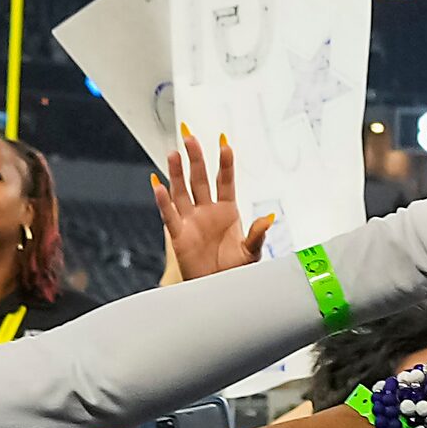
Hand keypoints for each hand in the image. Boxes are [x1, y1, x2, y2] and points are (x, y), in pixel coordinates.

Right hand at [151, 128, 274, 281]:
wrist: (219, 290)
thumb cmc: (235, 271)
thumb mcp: (251, 252)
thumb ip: (257, 234)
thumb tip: (268, 218)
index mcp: (227, 211)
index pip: (225, 181)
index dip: (225, 163)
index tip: (224, 144)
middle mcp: (207, 211)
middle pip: (200, 179)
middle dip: (196, 158)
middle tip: (190, 137)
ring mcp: (191, 221)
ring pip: (182, 191)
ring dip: (177, 173)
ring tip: (174, 154)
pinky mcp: (179, 235)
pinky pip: (169, 214)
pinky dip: (163, 201)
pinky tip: (158, 185)